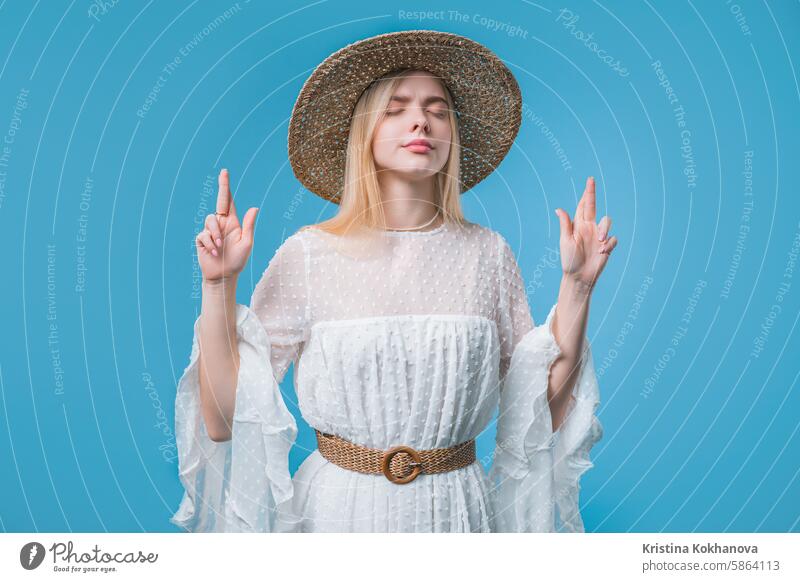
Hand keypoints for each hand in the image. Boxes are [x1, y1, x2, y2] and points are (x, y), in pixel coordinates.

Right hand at [196, 168, 258, 282]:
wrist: (223, 276)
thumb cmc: (237, 261)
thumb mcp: (246, 243)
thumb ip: (249, 225)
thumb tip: (255, 207)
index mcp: (232, 223)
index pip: (228, 202)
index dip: (226, 187)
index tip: (225, 172)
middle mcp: (220, 224)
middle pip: (218, 203)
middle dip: (222, 187)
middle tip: (224, 173)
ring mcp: (210, 231)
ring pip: (209, 221)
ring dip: (215, 234)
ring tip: (219, 247)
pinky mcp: (201, 240)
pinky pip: (203, 235)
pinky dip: (210, 244)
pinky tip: (214, 253)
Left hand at [555, 176, 617, 291]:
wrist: (579, 277)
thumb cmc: (569, 260)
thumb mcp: (566, 241)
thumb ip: (565, 225)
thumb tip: (559, 209)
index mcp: (579, 225)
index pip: (583, 206)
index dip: (587, 193)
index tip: (589, 180)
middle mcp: (589, 228)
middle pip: (593, 207)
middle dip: (592, 194)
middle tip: (591, 182)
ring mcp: (599, 236)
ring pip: (606, 222)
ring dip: (604, 229)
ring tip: (600, 241)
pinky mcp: (607, 246)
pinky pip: (613, 239)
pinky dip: (609, 244)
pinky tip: (602, 252)